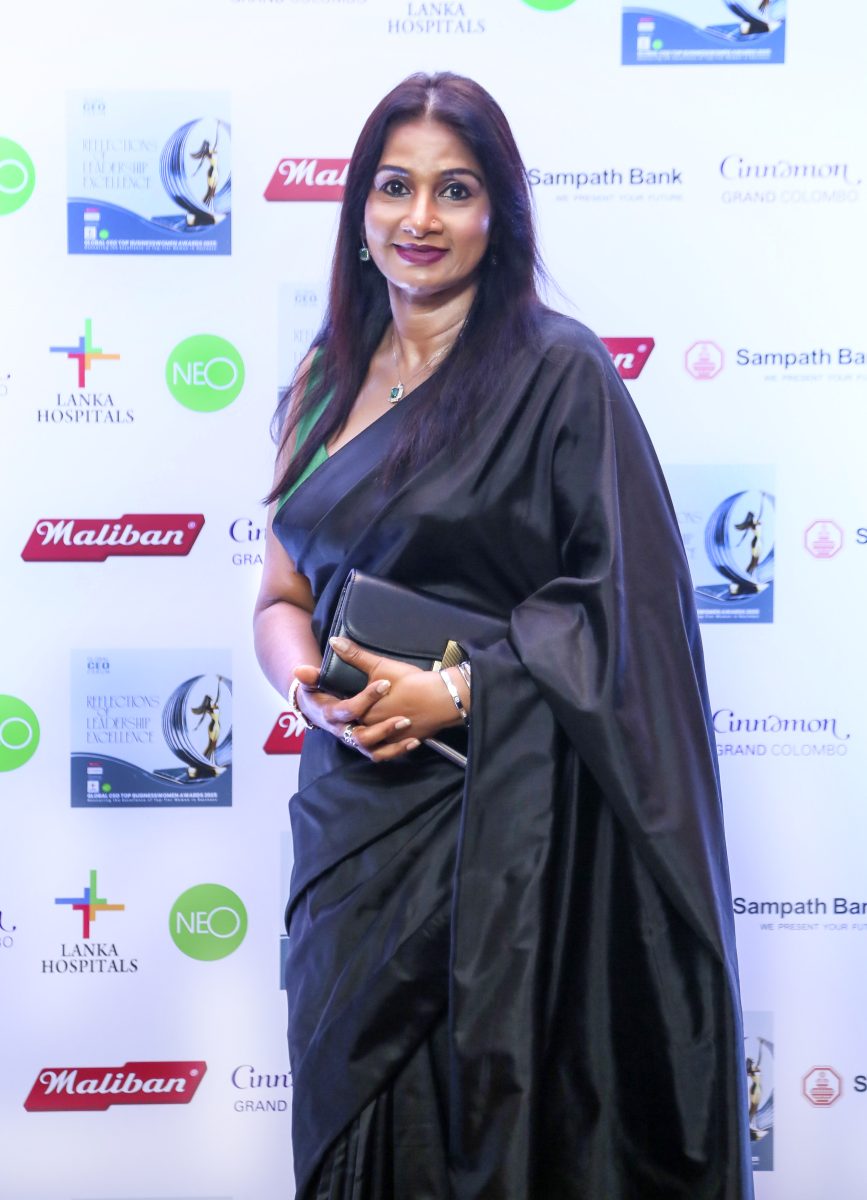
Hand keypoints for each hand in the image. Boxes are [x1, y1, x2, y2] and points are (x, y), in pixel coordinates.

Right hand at [291, 653, 420, 762]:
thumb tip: (299, 670)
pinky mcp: (366, 746)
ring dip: (393, 742)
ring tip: (409, 730)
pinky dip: (398, 750)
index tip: (385, 684)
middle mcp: (343, 732)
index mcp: (332, 715)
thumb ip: (312, 676)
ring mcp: (355, 741)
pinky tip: (414, 741)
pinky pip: (381, 754)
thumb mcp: (314, 683)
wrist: (317, 712)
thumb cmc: (319, 694)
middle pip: (362, 736)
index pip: (349, 710)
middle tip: (404, 717)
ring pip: (373, 749)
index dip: (367, 698)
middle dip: (384, 728)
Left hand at [292, 637, 465, 760]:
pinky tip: (387, 739)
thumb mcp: (380, 666)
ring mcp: (387, 739)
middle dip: (346, 723)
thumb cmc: (410, 683)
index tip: (324, 694)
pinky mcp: (402, 742)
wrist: (442, 699)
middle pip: (353, 731)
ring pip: (371, 746)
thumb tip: (334, 642)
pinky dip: (388, 747)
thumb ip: (355, 656)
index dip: (332, 703)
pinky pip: (389, 751)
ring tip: (364, 729)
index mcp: (362, 711)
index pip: (341, 711)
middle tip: (335, 715)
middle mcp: (372, 728)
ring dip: (368, 738)